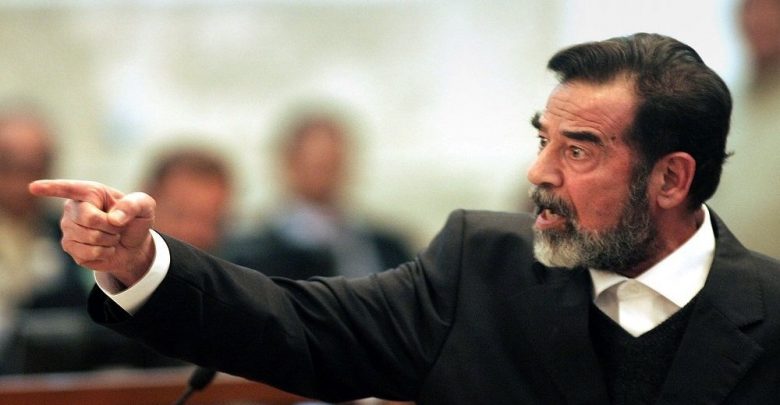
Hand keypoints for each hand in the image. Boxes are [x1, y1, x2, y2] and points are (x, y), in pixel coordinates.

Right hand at [29, 179, 156, 287]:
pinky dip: (104, 253)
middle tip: (117, 226)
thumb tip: (114, 218)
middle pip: (88, 218)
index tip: (33, 187)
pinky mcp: (69, 247)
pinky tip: (105, 248)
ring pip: (89, 237)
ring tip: (111, 236)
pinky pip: (88, 253)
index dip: (50, 188)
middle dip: (111, 226)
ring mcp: (68, 228)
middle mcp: (73, 208)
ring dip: (109, 240)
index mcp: (90, 192)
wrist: (132, 245)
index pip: (68, 188)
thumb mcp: (145, 207)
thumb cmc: (135, 220)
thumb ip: (135, 204)